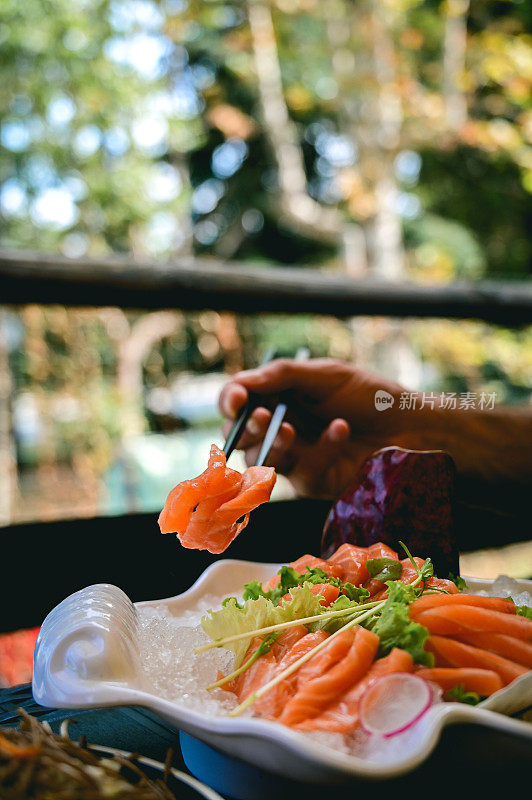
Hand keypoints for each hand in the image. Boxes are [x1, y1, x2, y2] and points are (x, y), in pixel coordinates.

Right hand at [219, 358, 410, 497]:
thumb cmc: (369, 395)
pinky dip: (320, 450)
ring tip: (292, 429)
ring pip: (263, 460)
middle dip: (247, 428)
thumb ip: (282, 375)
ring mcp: (296, 458)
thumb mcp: (326, 375)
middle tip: (263, 417)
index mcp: (278, 397)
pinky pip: (303, 473)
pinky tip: (340, 430)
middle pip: (240, 436)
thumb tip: (241, 382)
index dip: (229, 401)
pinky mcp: (314, 482)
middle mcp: (280, 428)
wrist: (410, 424)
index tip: (237, 400)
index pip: (237, 401)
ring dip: (274, 443)